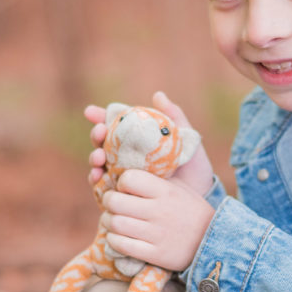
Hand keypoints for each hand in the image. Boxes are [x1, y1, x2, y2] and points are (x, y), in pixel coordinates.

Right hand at [85, 92, 214, 196]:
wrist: (201, 196)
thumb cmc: (194, 166)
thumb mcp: (187, 140)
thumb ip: (174, 117)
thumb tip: (157, 95)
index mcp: (139, 139)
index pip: (115, 124)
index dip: (99, 116)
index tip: (91, 112)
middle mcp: (127, 156)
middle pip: (102, 142)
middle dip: (96, 135)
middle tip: (99, 132)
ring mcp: (124, 175)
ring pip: (99, 164)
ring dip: (94, 158)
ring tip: (98, 157)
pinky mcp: (124, 193)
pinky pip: (104, 188)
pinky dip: (96, 181)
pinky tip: (98, 177)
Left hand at [101, 169, 215, 271]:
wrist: (212, 242)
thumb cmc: (190, 210)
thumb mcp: (179, 187)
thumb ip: (156, 176)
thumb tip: (127, 163)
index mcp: (166, 191)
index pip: (129, 178)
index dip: (121, 182)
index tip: (124, 188)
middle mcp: (160, 211)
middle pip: (115, 201)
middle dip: (108, 202)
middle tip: (112, 204)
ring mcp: (157, 234)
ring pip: (115, 224)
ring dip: (108, 221)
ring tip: (113, 220)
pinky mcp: (155, 254)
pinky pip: (121, 246)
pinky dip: (114, 241)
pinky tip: (118, 237)